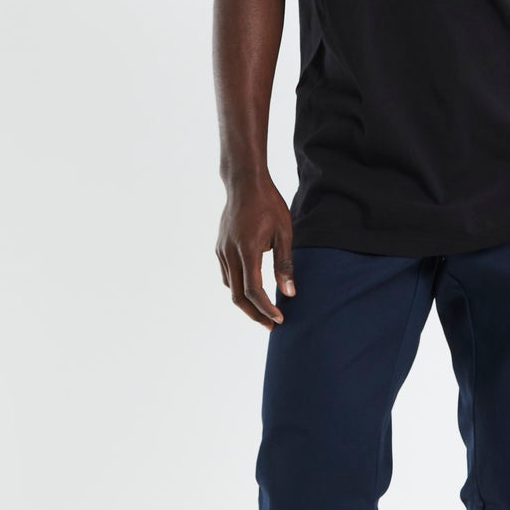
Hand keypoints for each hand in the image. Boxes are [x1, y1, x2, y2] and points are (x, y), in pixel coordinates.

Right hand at [216, 179, 296, 328]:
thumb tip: (289, 293)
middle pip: (238, 296)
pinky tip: (252, 290)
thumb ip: (285, 264)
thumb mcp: (284, 233)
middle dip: (255, 314)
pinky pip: (228, 275)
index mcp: (247, 249)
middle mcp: (230, 253)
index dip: (266, 309)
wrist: (245, 183)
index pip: (254, 290)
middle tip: (271, 325)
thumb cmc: (269, 205)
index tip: (279, 319)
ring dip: (246, 303)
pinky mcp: (220, 248)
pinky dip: (239, 287)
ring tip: (264, 311)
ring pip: (230, 287)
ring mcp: (222, 250)